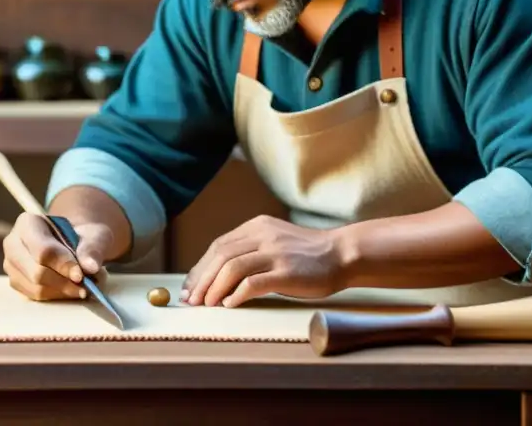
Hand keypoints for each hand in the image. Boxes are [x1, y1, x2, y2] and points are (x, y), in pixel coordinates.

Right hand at [2, 212, 114, 300]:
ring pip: (36, 288)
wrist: (75, 244)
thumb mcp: (95, 235)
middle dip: (64, 282)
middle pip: (36, 272)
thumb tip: (91, 267)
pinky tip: (72, 290)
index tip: (81, 275)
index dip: (63, 265)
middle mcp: (13, 244)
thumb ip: (93, 248)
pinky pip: (36, 297)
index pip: (43, 250)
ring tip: (84, 286)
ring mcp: (11, 266)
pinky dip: (58, 296)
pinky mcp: (16, 283)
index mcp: (27, 223)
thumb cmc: (83, 237)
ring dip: (63, 291)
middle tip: (87, 285)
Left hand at [181, 215, 346, 307]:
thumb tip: (220, 273)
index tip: (190, 286)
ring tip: (207, 305)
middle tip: (191, 299)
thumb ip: (252, 249)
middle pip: (221, 256)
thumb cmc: (309, 254)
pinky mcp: (286, 272)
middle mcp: (264, 235)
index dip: (200, 267)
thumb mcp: (276, 241)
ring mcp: (275, 253)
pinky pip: (253, 283)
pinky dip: (237, 295)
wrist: (342, 254)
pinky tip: (230, 305)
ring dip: (214, 289)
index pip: (219, 245)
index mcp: (258, 226)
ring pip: (232, 268)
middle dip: (201, 279)